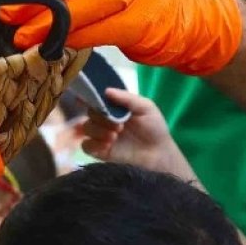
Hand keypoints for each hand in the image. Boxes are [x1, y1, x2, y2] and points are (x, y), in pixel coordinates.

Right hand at [77, 88, 192, 179]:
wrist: (159, 153)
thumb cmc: (154, 128)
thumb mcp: (145, 107)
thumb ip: (127, 98)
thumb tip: (106, 91)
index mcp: (113, 107)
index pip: (95, 99)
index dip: (89, 97)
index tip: (91, 100)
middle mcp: (104, 120)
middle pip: (90, 113)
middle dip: (101, 117)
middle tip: (119, 126)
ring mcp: (100, 135)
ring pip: (87, 128)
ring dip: (98, 130)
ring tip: (115, 136)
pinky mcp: (99, 151)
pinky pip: (86, 146)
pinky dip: (94, 144)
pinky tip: (108, 145)